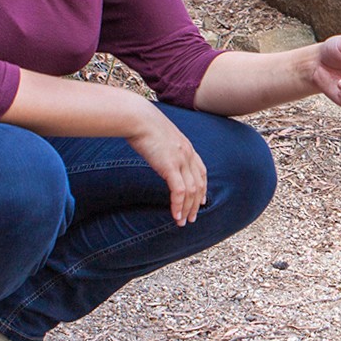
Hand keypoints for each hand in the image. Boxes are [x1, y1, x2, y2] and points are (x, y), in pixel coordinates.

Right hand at [125, 107, 206, 224]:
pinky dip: (178, 205)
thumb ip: (163, 146)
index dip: (203, 187)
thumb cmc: (142, 124)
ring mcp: (181, 160)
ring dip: (187, 209)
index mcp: (186, 146)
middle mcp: (188, 154)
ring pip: (191, 191)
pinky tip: (175, 216)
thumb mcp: (159, 135)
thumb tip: (157, 152)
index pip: (201, 171)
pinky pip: (179, 191)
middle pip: (199, 184)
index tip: (201, 200)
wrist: (138, 118)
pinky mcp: (170, 166)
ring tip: (182, 222)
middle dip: (196, 203)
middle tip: (192, 217)